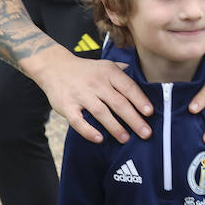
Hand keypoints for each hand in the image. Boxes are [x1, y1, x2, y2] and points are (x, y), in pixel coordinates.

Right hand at [33, 51, 154, 143]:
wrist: (54, 67)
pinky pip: (78, 121)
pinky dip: (88, 131)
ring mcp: (80, 95)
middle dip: (133, 119)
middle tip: (146, 133)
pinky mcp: (66, 106)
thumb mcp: (106, 65)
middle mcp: (96, 83)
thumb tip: (146, 81)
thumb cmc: (86, 70)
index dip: (140, 100)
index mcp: (109, 72)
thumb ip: (124, 73)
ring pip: (101, 112)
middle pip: (118, 103)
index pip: (128, 87)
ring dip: (115, 127)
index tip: (150, 113)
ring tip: (126, 138)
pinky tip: (100, 139)